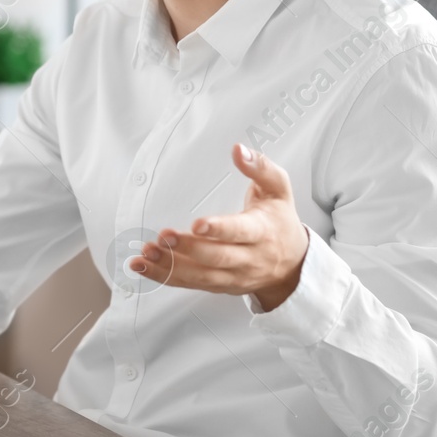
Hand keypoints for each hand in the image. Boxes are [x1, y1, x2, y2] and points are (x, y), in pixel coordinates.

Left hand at [132, 143, 310, 309]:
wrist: (292, 265)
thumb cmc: (280, 221)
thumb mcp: (279, 190)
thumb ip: (261, 168)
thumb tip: (238, 149)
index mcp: (262, 232)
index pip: (240, 232)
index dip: (219, 230)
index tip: (198, 224)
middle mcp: (248, 258)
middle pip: (217, 258)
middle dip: (188, 249)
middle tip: (163, 237)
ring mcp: (233, 276)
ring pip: (201, 276)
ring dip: (170, 267)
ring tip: (146, 254)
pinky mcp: (219, 286)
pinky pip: (191, 284)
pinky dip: (165, 278)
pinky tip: (144, 267)